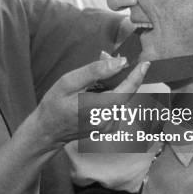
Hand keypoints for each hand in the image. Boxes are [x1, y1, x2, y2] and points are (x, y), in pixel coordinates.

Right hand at [29, 57, 149, 147]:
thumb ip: (95, 71)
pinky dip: (110, 96)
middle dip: (120, 76)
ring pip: (121, 99)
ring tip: (92, 83)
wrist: (47, 131)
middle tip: (106, 62)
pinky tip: (93, 95)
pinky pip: (115, 106)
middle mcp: (108, 120)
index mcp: (99, 108)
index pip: (127, 90)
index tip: (145, 63)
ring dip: (114, 86)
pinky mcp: (108, 128)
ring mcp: (109, 126)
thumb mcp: (68, 82)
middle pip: (125, 93)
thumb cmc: (53, 105)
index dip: (137, 75)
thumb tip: (119, 62)